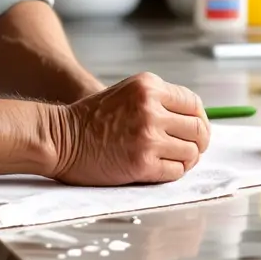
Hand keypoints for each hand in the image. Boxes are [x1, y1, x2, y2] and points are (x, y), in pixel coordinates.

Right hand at [48, 72, 210, 185]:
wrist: (61, 138)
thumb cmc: (91, 119)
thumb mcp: (128, 93)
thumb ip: (159, 101)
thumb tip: (195, 122)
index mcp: (149, 86)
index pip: (194, 104)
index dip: (199, 120)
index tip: (194, 132)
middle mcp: (151, 108)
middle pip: (198, 129)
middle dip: (197, 142)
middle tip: (188, 150)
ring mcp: (147, 136)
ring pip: (190, 152)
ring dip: (185, 160)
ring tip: (170, 160)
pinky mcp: (142, 163)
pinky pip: (176, 171)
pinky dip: (172, 172)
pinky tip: (157, 168)